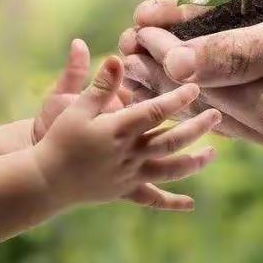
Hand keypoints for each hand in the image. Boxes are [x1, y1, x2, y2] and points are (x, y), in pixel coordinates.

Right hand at [34, 56, 220, 209]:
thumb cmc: (60, 138)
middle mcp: (130, 154)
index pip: (156, 112)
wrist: (45, 179)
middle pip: (171, 141)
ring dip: (194, 162)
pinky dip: (172, 202)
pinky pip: (152, 200)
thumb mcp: (75, 107)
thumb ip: (100, 84)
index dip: (178, 99)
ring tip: (213, 153)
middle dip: (197, 128)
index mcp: (119, 130)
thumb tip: (117, 57)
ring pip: (170, 170)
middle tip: (217, 116)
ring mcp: (130, 175)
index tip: (196, 87)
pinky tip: (190, 205)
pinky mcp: (126, 191)